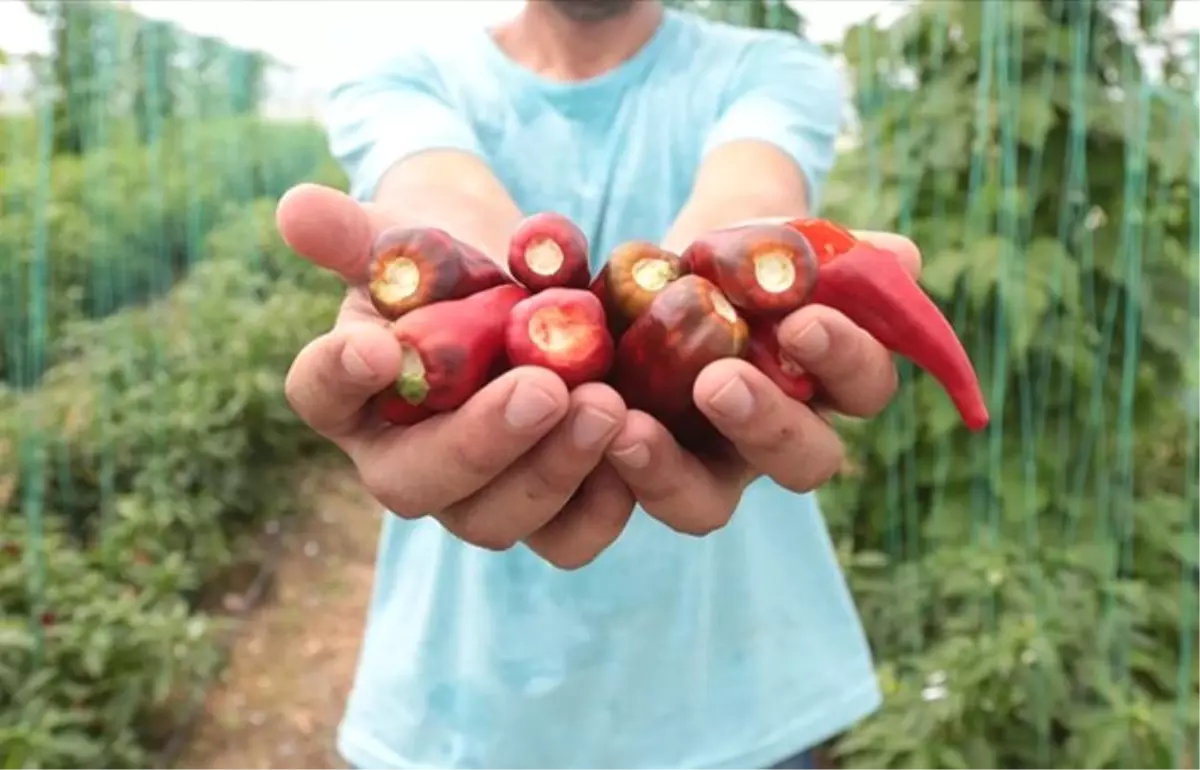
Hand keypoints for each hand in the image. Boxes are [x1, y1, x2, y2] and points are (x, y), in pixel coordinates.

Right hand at [276, 184, 636, 564]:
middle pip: (416, 484)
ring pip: (493, 520)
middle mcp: (403, 461)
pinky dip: (604, 502)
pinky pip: (568, 538)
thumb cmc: (452, 267)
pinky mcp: (545, 509)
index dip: (341, 376)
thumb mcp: (409, 237)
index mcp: (351, 394)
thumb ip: (360, 233)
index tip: (379, 346)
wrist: (521, 290)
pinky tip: (638, 443)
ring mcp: (474, 495)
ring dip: (552, 473)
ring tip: (607, 406)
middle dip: (479, 442)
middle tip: (542, 388)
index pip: (321, 394)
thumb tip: (295, 208)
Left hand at [604, 231, 920, 535]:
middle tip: (718, 382)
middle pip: (804, 463)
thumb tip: (900, 259)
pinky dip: (609, 471)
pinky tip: (584, 425)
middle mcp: (782, 436)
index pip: (863, 386)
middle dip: (766, 425)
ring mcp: (711, 464)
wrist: (672, 264)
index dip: (842, 360)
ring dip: (672, 473)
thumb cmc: (748, 255)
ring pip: (708, 504)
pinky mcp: (644, 469)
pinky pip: (631, 497)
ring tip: (631, 425)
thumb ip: (838, 252)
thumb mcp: (785, 239)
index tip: (802, 321)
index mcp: (834, 382)